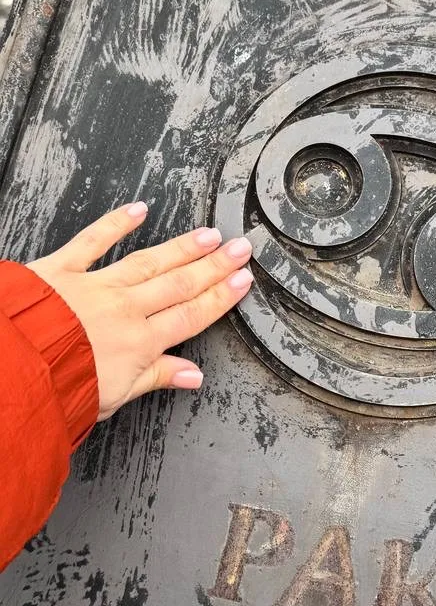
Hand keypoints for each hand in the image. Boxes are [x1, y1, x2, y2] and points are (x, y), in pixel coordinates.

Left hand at [28, 201, 252, 419]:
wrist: (18, 369)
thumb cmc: (61, 387)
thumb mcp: (116, 395)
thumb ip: (156, 377)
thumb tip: (193, 376)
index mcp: (140, 342)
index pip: (192, 315)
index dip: (221, 296)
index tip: (242, 280)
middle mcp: (125, 309)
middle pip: (179, 283)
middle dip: (214, 265)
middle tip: (240, 247)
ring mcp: (95, 286)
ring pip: (147, 261)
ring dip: (181, 247)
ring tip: (207, 235)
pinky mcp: (61, 270)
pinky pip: (92, 241)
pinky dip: (115, 223)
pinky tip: (139, 211)